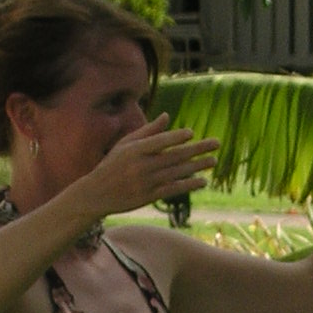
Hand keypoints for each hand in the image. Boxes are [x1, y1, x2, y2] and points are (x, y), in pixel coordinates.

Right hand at [70, 115, 216, 219]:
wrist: (97, 194)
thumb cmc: (112, 164)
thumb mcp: (126, 144)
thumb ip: (147, 131)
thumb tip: (167, 116)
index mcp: (135, 150)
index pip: (159, 142)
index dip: (175, 137)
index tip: (191, 133)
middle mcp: (141, 166)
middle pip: (174, 156)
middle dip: (197, 149)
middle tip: (216, 143)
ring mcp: (146, 183)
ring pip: (177, 173)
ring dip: (197, 166)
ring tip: (213, 160)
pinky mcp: (149, 197)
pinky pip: (173, 189)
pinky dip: (188, 185)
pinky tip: (202, 181)